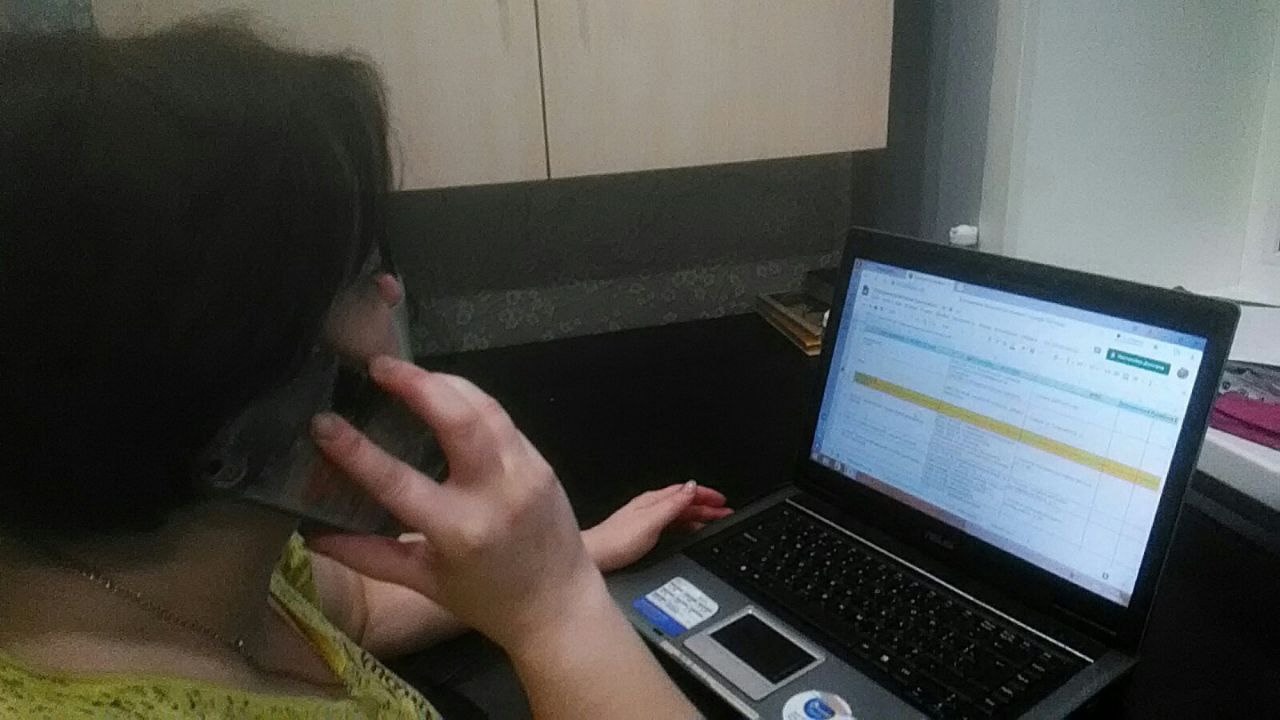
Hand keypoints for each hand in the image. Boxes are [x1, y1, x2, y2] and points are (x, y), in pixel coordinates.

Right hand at [306, 357, 603, 650]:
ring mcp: (526, 472)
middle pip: (460, 420)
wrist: (560, 606)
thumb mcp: (423, 582)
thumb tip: (311, 534)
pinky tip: (443, 394)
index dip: (356, 450)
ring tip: (406, 373)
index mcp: (460, 531)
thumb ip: (367, 555)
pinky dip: (470, 400)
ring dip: (445, 383)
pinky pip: (501, 419)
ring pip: (486, 408)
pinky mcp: (542, 462)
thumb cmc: (486, 600)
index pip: (398, 482)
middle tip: (379, 365)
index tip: (323, 421)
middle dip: (418, 384)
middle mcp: (497, 494)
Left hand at [583, 482, 732, 572]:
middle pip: (684, 502)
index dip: (706, 494)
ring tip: (714, 522)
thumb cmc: (616, 541)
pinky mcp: (644, 533)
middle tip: (725, 512)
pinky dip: (687, 526)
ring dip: (698, 516)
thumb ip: (672, 505)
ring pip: (679, 513)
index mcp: (653, 500)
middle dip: (706, 506)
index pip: (686, 491)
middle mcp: (650, 507)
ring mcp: (647, 519)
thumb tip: (691, 487)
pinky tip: (690, 533)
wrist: (596, 557)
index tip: (722, 500)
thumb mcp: (651, 521)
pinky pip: (672, 524)